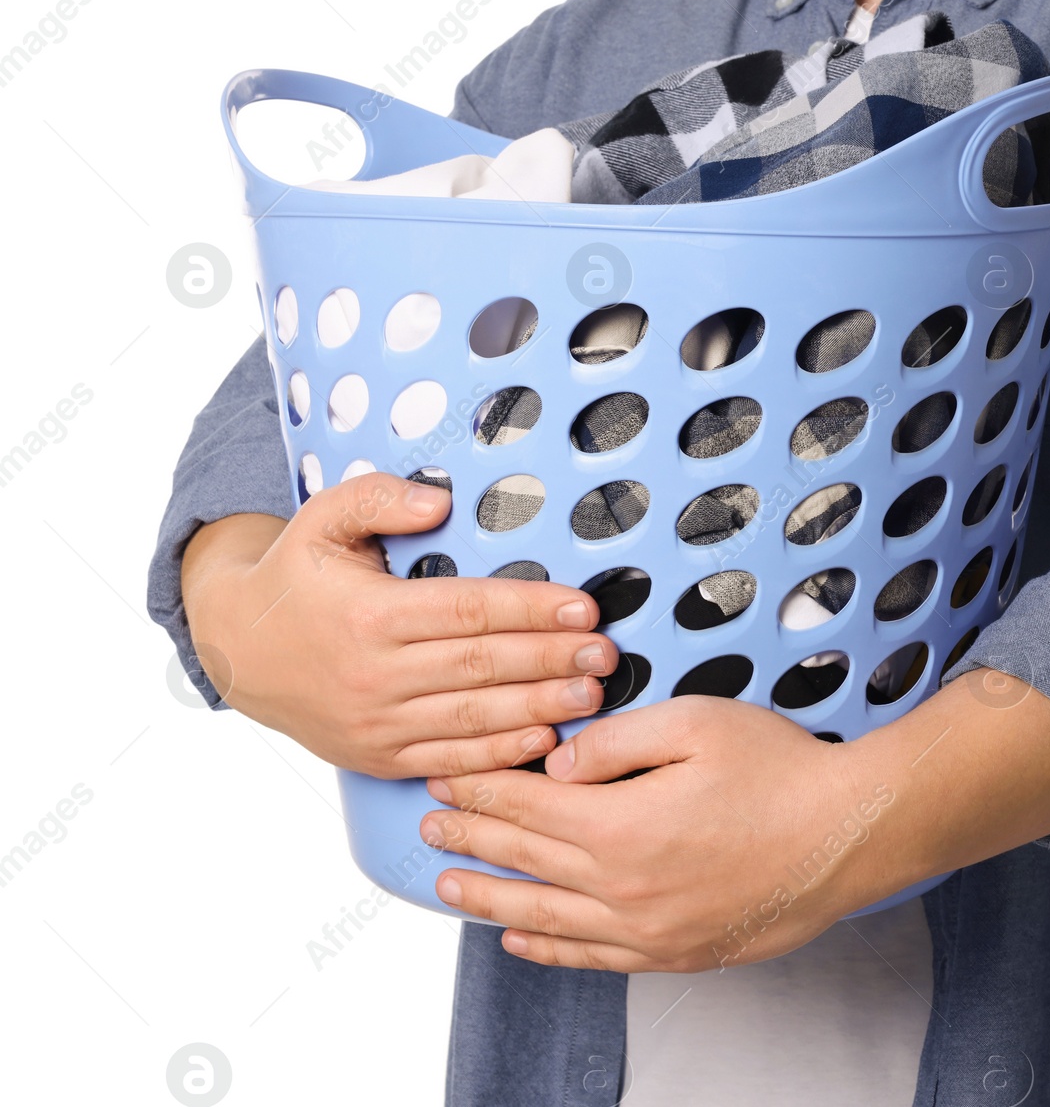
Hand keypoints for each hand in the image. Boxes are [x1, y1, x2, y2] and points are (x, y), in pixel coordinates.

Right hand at [180, 472, 617, 777]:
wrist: (237, 648)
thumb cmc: (297, 576)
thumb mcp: (323, 518)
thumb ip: (378, 498)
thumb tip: (438, 503)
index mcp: (368, 613)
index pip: (467, 610)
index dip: (530, 610)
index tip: (583, 608)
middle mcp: (372, 673)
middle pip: (480, 667)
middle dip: (551, 660)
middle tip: (606, 654)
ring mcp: (375, 722)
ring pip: (471, 718)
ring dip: (538, 707)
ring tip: (592, 695)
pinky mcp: (377, 757)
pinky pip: (448, 757)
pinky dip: (498, 753)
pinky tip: (543, 739)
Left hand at [422, 669, 1049, 972]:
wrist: (849, 833)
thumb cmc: (781, 770)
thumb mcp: (694, 723)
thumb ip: (614, 742)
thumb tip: (556, 766)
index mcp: (620, 827)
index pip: (525, 809)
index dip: (479, 791)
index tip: (445, 778)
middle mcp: (623, 890)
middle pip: (525, 864)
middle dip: (471, 841)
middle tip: (430, 827)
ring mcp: (649, 929)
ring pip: (546, 921)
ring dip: (491, 904)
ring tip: (449, 891)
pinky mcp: (677, 950)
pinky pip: (593, 957)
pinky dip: (549, 950)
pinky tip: (523, 942)